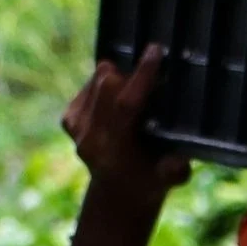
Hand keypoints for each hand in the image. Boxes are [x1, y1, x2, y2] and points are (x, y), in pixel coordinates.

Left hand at [62, 47, 191, 235]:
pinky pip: (88, 86)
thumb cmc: (152, 180)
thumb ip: (174, 171)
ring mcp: (76, 130)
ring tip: (135, 91)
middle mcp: (90, 139)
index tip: (155, 50)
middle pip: (107, 85)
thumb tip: (177, 161)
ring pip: (97, 81)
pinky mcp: (69, 120)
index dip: (142, 76)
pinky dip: (104, 85)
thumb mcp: (170, 180)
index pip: (126, 105)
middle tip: (151, 74)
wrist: (119, 195)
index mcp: (115, 151)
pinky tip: (118, 99)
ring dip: (118, 78)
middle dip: (131, 74)